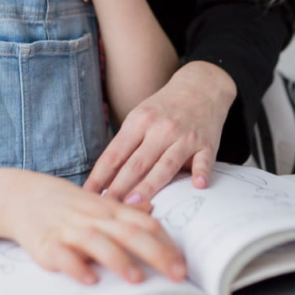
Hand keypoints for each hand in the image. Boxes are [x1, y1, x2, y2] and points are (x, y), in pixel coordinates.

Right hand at [7, 171, 185, 285]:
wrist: (22, 195)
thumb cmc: (65, 203)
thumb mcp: (96, 202)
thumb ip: (124, 210)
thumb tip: (153, 212)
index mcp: (107, 209)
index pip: (142, 222)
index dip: (165, 241)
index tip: (183, 261)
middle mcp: (92, 218)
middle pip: (128, 232)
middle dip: (155, 253)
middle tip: (177, 273)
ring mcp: (69, 230)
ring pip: (97, 242)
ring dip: (118, 259)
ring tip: (137, 279)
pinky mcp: (47, 244)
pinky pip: (63, 256)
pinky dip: (76, 266)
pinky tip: (89, 279)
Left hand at [84, 61, 236, 201]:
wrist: (200, 86)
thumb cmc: (164, 108)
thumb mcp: (140, 117)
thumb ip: (127, 145)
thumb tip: (104, 178)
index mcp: (139, 121)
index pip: (115, 153)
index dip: (100, 175)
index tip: (88, 195)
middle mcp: (160, 128)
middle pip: (136, 163)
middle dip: (119, 187)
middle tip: (107, 208)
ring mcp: (184, 136)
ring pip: (165, 165)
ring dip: (150, 185)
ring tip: (136, 204)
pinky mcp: (206, 143)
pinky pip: (203, 160)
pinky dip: (201, 172)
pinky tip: (198, 185)